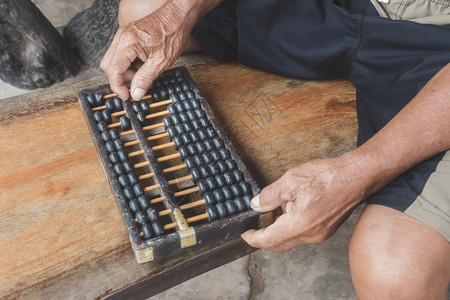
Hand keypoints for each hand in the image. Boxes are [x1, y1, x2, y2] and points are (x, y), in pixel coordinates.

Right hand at [100, 1, 196, 100]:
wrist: (178, 16)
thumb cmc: (172, 34)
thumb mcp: (161, 62)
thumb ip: (145, 79)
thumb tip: (136, 94)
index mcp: (128, 43)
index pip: (113, 71)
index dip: (118, 87)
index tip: (127, 96)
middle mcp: (122, 37)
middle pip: (108, 65)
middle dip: (120, 79)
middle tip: (135, 86)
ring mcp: (123, 35)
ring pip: (113, 60)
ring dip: (125, 72)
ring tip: (143, 73)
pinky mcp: (128, 35)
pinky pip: (121, 53)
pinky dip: (128, 63)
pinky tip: (143, 65)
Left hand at [241, 155, 367, 251]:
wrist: (357, 176)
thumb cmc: (327, 176)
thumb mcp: (290, 181)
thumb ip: (269, 195)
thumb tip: (256, 205)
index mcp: (299, 225)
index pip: (269, 241)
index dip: (253, 239)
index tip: (245, 234)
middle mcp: (310, 235)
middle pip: (279, 244)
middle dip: (265, 236)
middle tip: (254, 226)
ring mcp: (320, 234)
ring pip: (291, 239)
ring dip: (279, 228)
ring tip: (277, 207)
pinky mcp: (326, 230)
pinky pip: (303, 234)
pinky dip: (292, 225)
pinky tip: (292, 207)